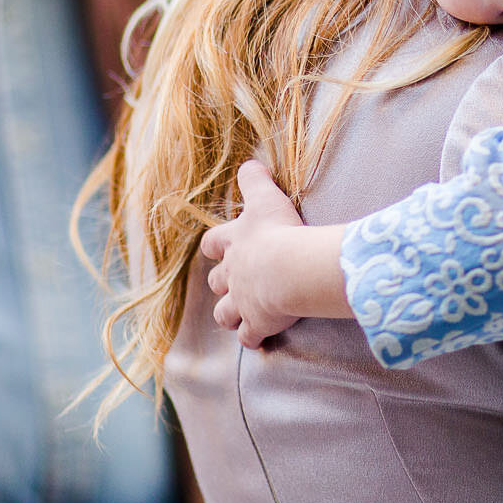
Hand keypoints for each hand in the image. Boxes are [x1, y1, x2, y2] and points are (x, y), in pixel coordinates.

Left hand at [201, 162, 310, 347]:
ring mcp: (242, 302)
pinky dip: (253, 338)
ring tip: (241, 316)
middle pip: (216, 283)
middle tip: (237, 283)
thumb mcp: (266, 197)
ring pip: (225, 314)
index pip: (213, 244)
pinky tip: (259, 339)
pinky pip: (250, 337)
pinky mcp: (257, 323)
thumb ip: (255, 180)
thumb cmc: (279, 230)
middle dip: (223, 284)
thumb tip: (249, 163)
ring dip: (231, 314)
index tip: (219, 247)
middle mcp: (232, 274)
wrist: (289, 267)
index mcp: (234, 243)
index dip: (215, 246)